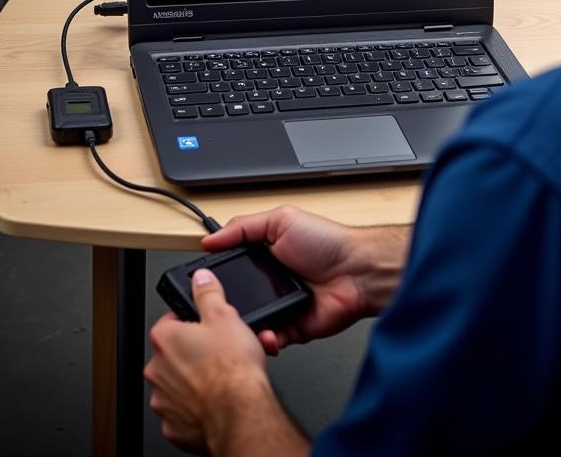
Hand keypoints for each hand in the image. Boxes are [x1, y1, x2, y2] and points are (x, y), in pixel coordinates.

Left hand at [145, 268, 269, 452]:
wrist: (240, 412)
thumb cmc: (232, 369)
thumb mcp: (224, 315)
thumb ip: (208, 293)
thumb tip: (200, 278)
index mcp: (165, 338)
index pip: (173, 321)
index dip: (195, 322)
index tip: (208, 328)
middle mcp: (157, 369)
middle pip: (177, 354)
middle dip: (198, 353)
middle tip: (221, 354)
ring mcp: (164, 400)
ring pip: (181, 384)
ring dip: (198, 381)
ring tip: (223, 379)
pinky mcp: (174, 427)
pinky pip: (184, 412)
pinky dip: (198, 408)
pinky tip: (216, 401)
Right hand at [203, 205, 409, 354]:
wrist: (358, 271)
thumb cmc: (327, 241)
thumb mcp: (280, 220)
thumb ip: (242, 228)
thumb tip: (210, 238)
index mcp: (266, 255)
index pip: (233, 266)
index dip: (218, 273)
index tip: (202, 280)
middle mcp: (271, 282)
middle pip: (240, 297)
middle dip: (228, 304)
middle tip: (215, 308)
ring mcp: (282, 307)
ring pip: (252, 322)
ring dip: (244, 325)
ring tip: (237, 325)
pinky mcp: (295, 329)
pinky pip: (273, 339)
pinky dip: (266, 340)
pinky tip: (263, 334)